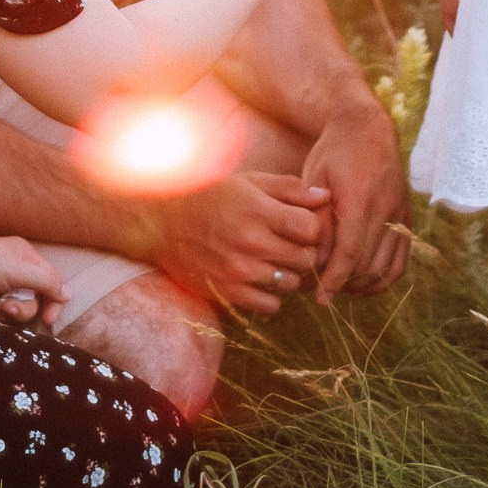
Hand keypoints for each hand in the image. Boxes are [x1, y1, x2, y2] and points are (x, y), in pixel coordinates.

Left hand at [0, 227, 68, 327]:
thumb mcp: (16, 272)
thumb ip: (46, 282)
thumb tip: (69, 294)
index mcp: (26, 257)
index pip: (51, 282)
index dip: (53, 302)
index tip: (49, 320)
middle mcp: (15, 268)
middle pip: (32, 300)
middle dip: (19, 308)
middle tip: (7, 307)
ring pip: (12, 308)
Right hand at [138, 170, 331, 317]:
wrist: (163, 222)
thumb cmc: (212, 196)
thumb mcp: (249, 182)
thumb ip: (289, 189)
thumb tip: (325, 197)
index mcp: (258, 211)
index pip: (311, 229)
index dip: (312, 227)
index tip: (300, 225)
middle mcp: (251, 242)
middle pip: (305, 258)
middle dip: (305, 251)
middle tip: (291, 245)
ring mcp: (239, 270)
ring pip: (291, 283)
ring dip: (288, 273)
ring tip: (274, 260)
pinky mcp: (228, 292)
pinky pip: (270, 305)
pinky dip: (271, 295)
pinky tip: (261, 279)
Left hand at [300, 104, 411, 300]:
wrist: (366, 128)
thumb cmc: (333, 153)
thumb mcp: (315, 179)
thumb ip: (317, 219)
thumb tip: (315, 260)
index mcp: (360, 196)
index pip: (350, 251)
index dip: (335, 279)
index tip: (320, 298)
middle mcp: (386, 208)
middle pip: (368, 264)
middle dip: (343, 284)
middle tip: (318, 292)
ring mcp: (400, 214)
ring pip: (386, 267)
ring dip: (362, 285)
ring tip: (338, 288)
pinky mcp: (406, 218)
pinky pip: (401, 260)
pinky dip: (384, 278)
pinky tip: (362, 283)